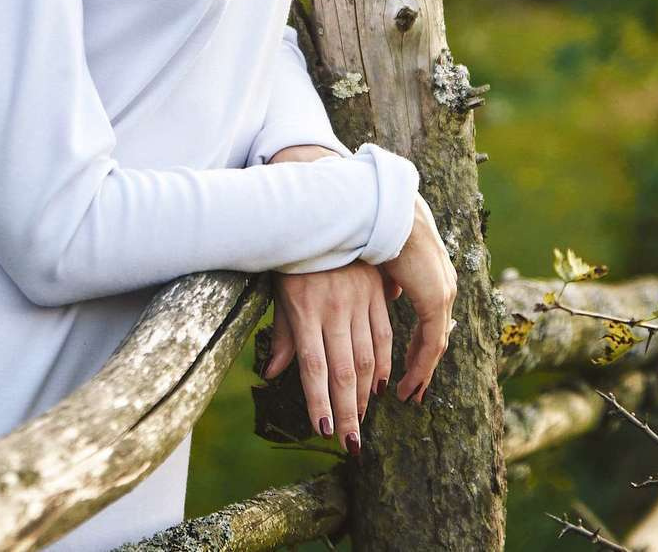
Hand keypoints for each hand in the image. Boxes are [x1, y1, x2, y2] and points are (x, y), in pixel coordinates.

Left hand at [261, 260, 391, 453]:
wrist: (318, 215)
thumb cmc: (293, 260)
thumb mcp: (279, 295)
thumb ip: (282, 336)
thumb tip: (272, 374)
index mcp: (306, 312)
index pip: (314, 368)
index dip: (320, 402)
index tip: (324, 432)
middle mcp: (334, 309)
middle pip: (344, 371)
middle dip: (347, 411)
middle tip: (350, 443)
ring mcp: (359, 301)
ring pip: (368, 358)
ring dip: (365, 395)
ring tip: (361, 421)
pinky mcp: (377, 293)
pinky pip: (384, 335)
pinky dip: (384, 364)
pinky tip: (380, 387)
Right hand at [378, 191, 455, 403]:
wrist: (383, 210)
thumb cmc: (377, 229)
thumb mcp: (381, 263)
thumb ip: (388, 283)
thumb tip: (391, 295)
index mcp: (434, 276)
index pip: (432, 321)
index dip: (420, 346)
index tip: (410, 365)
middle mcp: (445, 286)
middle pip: (437, 336)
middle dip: (423, 365)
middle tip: (413, 391)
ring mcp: (443, 292)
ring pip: (436, 343)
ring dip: (423, 371)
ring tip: (409, 394)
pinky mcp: (435, 299)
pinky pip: (432, 342)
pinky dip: (421, 365)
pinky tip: (408, 382)